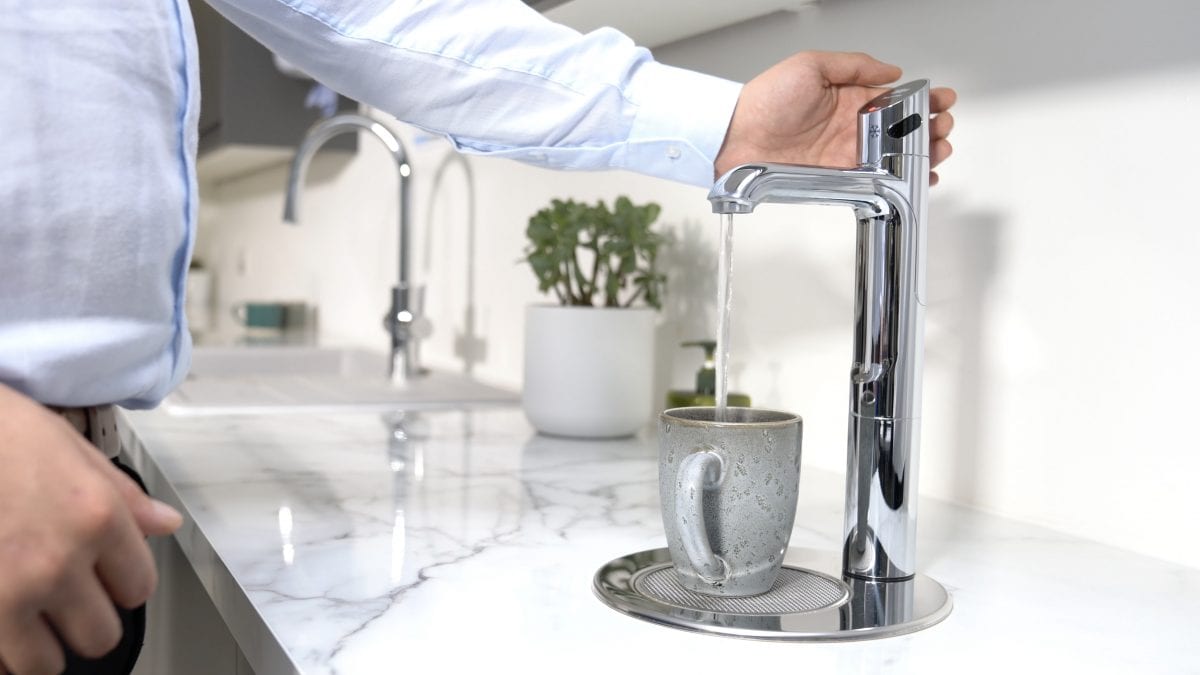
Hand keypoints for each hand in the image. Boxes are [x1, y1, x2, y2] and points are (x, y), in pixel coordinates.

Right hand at [0, 384, 181, 674]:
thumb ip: (121, 495)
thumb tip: (166, 524)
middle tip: (64, 599)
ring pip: (46, 663)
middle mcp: (58, 562)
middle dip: (85, 620)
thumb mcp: (67, 446)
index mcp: (95, 517)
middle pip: (100, 635)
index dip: (121, 584)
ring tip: (26, 614)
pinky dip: (0, 648)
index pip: (138, 587)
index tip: (104, 578)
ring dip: (39, 644)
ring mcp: (8, 593)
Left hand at [714, 51, 956, 184]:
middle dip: (931, 128)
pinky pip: (879, 180)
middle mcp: (852, 126)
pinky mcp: (841, 177)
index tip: (942, 99)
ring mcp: (848, 153)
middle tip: (943, 127)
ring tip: (939, 150)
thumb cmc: (765, 100)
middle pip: (904, 129)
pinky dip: (903, 181)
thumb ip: (854, 65)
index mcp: (849, 97)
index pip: (897, 97)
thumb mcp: (811, 65)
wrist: (737, 138)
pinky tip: (919, 177)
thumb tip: (891, 71)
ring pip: (897, 156)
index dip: (923, 99)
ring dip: (923, 154)